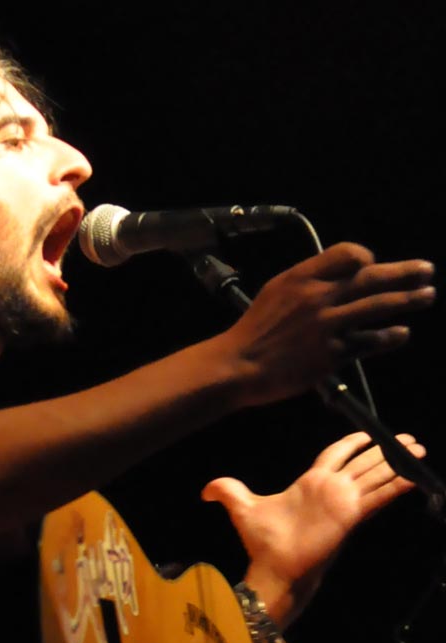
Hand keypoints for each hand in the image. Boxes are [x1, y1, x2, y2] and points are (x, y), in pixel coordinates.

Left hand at [201, 431, 425, 626]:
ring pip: (376, 475)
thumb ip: (226, 491)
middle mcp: (331, 491)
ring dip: (397, 462)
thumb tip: (204, 490)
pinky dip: (398, 485)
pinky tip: (414, 475)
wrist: (273, 567)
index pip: (336, 455)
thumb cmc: (262, 542)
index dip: (352, 443)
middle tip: (407, 439)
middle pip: (363, 462)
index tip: (367, 432)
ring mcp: (344, 503)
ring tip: (417, 449)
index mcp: (311, 483)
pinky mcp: (351, 516)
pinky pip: (380, 496)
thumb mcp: (241, 507)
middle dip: (384, 450)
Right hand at [224, 243, 434, 405]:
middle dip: (404, 272)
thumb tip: (336, 275)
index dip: (366, 257)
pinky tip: (401, 333)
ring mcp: (326, 326)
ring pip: (376, 306)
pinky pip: (368, 342)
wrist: (239, 366)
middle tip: (427, 271)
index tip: (374, 264)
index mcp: (301, 278)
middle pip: (371, 277)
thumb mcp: (275, 293)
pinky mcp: (330, 354)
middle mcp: (317, 298)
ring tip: (427, 295)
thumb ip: (306, 282)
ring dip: (408, 300)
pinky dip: (388, 337)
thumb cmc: (254, 332)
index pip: (347, 254)